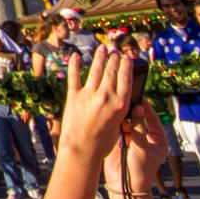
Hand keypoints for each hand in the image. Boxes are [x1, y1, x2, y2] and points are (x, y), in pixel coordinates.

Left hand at [58, 47, 135, 165]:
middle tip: (114, 51)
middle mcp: (105, 95)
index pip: (126, 77)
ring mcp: (88, 94)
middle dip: (113, 58)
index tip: (126, 57)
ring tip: (102, 48)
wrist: (82, 150)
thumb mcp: (120, 124)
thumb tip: (118, 94)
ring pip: (95, 69)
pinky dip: (74, 64)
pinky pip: (74, 76)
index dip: (126, 64)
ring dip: (99, 57)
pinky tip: (75, 56)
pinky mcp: (73, 96)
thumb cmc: (103, 143)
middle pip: (111, 70)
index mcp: (120, 103)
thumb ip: (119, 108)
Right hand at [102, 101, 170, 196]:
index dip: (147, 108)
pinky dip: (116, 124)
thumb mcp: (143, 148)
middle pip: (140, 118)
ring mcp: (133, 139)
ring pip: (128, 122)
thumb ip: (140, 127)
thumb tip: (139, 108)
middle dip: (133, 112)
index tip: (140, 97)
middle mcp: (146, 137)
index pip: (153, 119)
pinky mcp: (120, 141)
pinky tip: (113, 120)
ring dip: (123, 118)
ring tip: (119, 113)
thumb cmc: (140, 171)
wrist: (125, 186)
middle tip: (126, 101)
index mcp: (158, 140)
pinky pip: (119, 128)